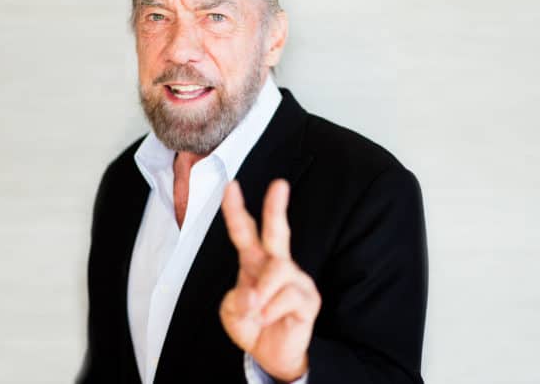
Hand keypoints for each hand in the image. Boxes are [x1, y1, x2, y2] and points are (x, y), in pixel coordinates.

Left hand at [219, 179, 320, 381]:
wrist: (271, 354)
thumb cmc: (251, 325)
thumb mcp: (231, 313)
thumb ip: (237, 300)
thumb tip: (253, 295)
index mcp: (254, 261)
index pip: (244, 231)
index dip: (235, 209)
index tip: (231, 186)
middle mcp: (277, 264)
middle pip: (278, 232)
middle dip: (276, 207)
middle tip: (279, 184)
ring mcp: (295, 279)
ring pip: (278, 271)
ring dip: (261, 293)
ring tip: (256, 313)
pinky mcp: (308, 298)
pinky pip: (288, 296)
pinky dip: (271, 311)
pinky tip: (269, 319)